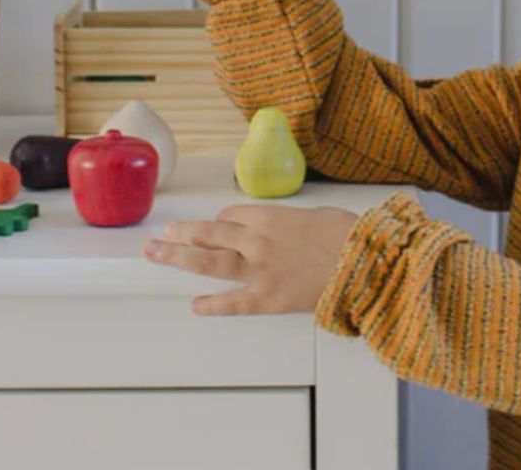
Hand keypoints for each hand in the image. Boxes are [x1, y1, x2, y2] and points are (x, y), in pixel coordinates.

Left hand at [143, 203, 360, 314]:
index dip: (220, 221)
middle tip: (162, 235)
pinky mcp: (268, 299)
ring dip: (180, 257)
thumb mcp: (318, 215)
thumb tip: (287, 231)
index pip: (231, 215)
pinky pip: (233, 302)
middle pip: (210, 234)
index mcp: (271, 216)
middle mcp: (257, 240)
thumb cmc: (347, 236)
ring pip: (210, 262)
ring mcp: (259, 270)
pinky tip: (196, 305)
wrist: (363, 263)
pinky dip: (213, 305)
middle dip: (182, 234)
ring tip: (157, 254)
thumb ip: (292, 223)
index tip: (216, 226)